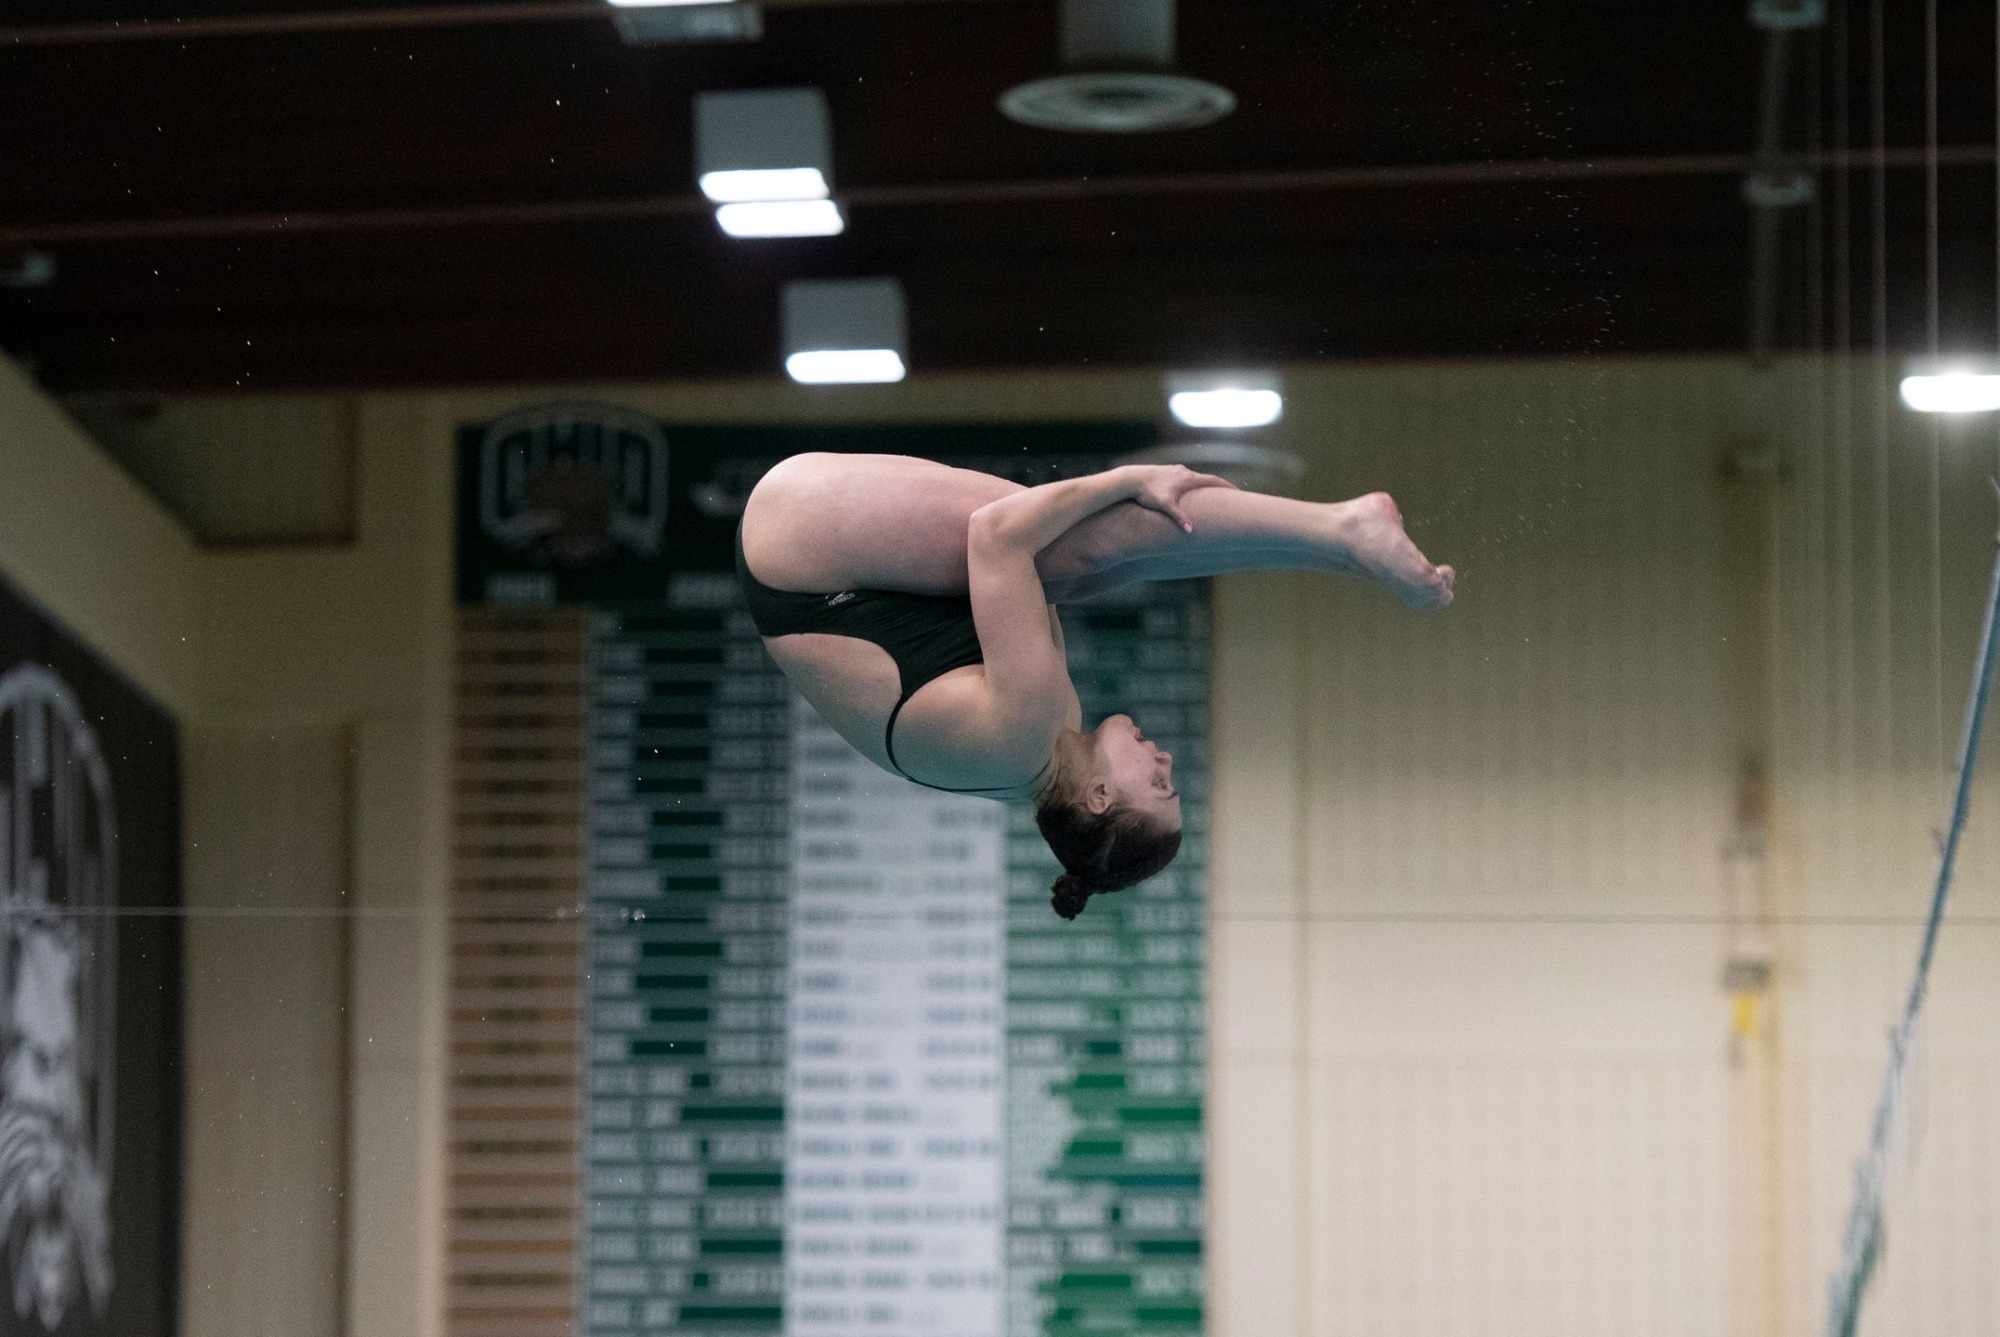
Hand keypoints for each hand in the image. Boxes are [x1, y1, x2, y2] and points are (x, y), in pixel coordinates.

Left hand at [1124, 464, 1240, 532]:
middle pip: (1206, 479)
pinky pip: (1183, 478)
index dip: (1227, 486)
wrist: (1130, 479)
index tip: (1239, 492)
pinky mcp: (1166, 472)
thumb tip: (1192, 531)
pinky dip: (1190, 485)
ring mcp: (1175, 470)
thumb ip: (1180, 518)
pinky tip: (1188, 493)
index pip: (1214, 481)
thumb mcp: (1166, 506)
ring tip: (1210, 496)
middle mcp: (1184, 471)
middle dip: (1218, 487)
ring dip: (1203, 486)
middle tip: (1229, 496)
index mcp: (1188, 479)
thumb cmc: (1148, 493)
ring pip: (1194, 478)